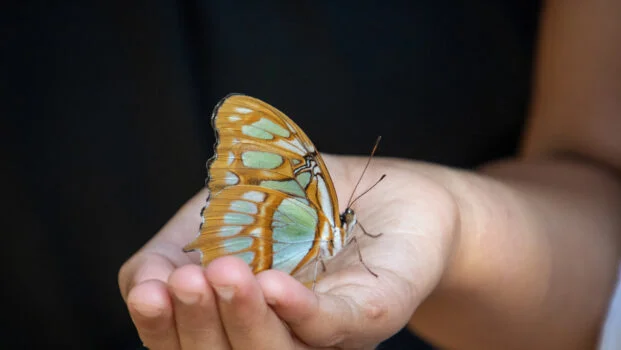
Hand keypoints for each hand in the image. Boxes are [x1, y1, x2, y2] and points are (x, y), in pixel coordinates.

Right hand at [118, 154, 459, 348]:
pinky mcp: (376, 310)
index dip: (162, 330)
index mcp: (243, 324)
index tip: (147, 293)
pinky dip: (301, 310)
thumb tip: (143, 284)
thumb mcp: (221, 217)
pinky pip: (337, 324)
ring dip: (245, 319)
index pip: (192, 347)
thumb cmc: (295, 204)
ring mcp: (331, 334)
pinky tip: (273, 285)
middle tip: (186, 281)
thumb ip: (175, 251)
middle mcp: (285, 339)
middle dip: (200, 326)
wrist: (381, 186)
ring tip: (223, 273)